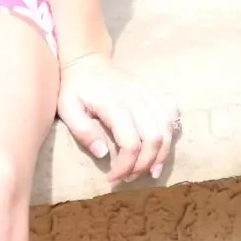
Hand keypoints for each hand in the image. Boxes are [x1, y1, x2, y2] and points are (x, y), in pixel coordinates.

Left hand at [55, 51, 180, 185]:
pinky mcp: (156, 92)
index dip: (126, 166)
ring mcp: (149, 94)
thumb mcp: (67, 107)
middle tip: (129, 177)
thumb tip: (102, 153)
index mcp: (114, 104)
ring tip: (150, 171)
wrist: (88, 61)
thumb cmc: (76, 87)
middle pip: (154, 139)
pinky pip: (172, 113)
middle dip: (144, 165)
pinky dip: (171, 132)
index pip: (130, 143)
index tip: (112, 178)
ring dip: (162, 154)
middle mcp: (137, 98)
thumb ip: (82, 130)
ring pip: (167, 129)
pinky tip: (160, 144)